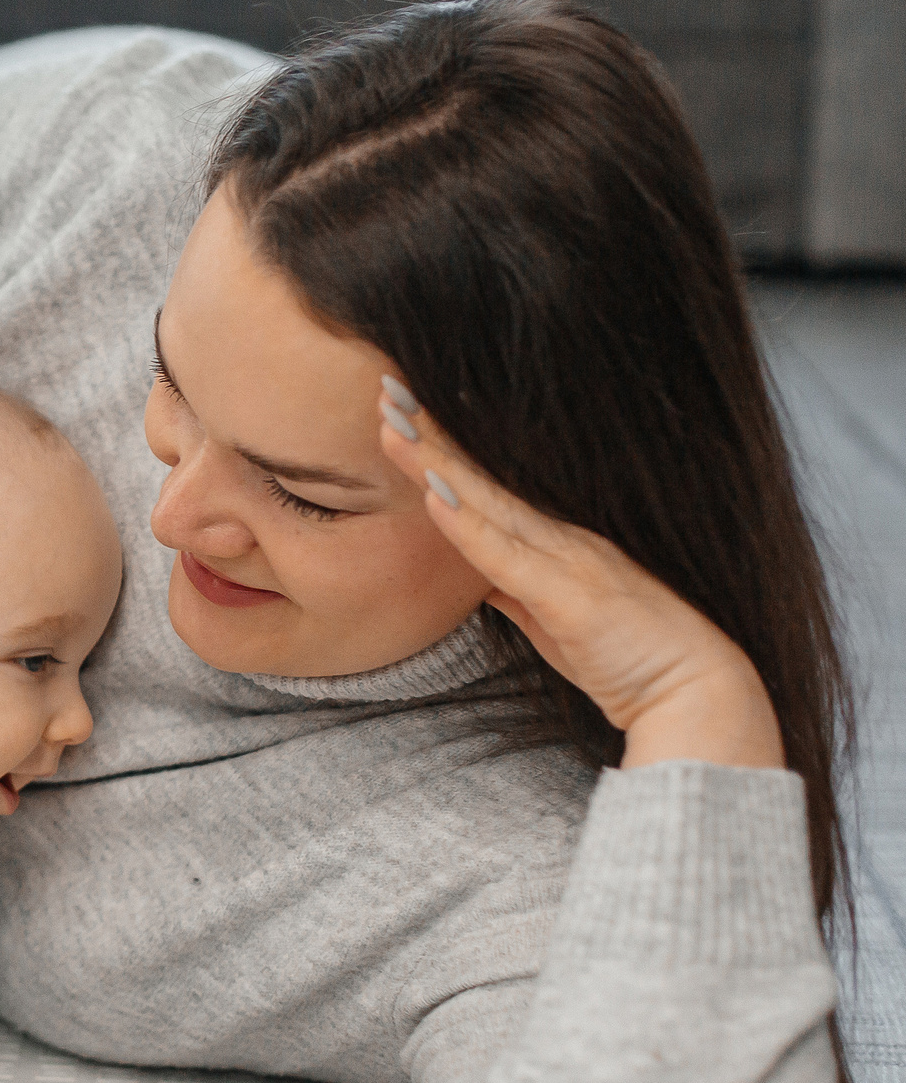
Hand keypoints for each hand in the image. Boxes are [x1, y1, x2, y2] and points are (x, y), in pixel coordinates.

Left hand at [376, 382, 783, 771]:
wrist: (695, 695)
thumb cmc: (625, 657)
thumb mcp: (551, 620)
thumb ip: (515, 591)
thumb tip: (477, 578)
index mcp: (555, 541)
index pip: (485, 487)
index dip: (441, 449)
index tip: (399, 412)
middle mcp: (561, 537)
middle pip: (482, 478)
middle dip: (430, 435)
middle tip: (387, 387)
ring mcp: (568, 560)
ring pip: (488, 501)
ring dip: (437, 461)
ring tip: (394, 420)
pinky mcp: (570, 595)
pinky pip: (507, 555)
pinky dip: (468, 523)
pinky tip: (433, 493)